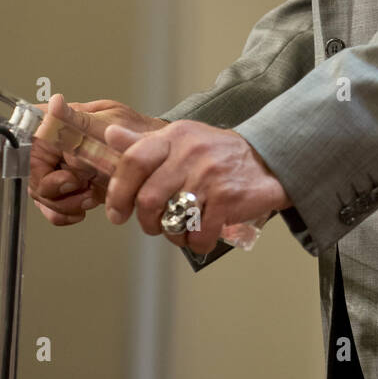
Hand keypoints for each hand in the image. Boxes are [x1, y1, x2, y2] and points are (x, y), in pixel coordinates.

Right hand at [29, 94, 167, 225]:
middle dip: (59, 192)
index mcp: (58, 124)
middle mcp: (54, 146)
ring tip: (91, 195)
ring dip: (66, 203)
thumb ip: (78, 121)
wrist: (157, 155)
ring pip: (44, 196)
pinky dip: (67, 212)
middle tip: (84, 187)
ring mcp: (61, 167)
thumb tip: (54, 103)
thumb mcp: (108, 123)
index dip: (41, 170)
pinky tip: (84, 207)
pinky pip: (54, 207)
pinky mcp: (70, 186)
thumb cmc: (135, 130)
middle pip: (35, 178)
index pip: (29, 150)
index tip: (68, 177)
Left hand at [102, 118, 291, 253]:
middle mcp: (190, 152)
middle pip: (148, 198)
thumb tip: (109, 135)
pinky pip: (199, 234)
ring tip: (180, 231)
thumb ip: (144, 142)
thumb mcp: (182, 139)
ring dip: (172, 235)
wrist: (268, 160)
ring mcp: (210, 175)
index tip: (117, 213)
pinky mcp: (228, 198)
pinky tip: (202, 236)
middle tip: (153, 226)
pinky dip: (196, 244)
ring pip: (171, 220)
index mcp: (175, 136)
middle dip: (146, 221)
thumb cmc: (217, 154)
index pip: (134, 160)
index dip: (118, 191)